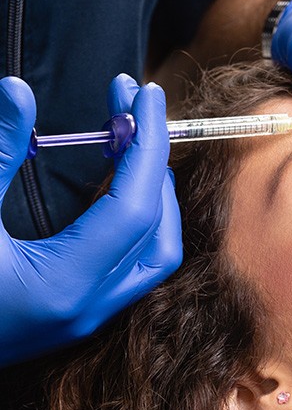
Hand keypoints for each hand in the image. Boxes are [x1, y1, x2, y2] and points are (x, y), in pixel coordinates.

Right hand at [0, 75, 181, 365]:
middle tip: (130, 107)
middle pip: (155, 226)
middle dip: (152, 159)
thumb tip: (18, 91)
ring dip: (153, 193)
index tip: (146, 94)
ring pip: (155, 251)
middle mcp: (89, 308)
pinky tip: (117, 186)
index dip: (147, 143)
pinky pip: (135, 263)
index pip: (134, 205)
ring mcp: (87, 318)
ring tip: (131, 141)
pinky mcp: (78, 316)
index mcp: (62, 285)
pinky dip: (139, 220)